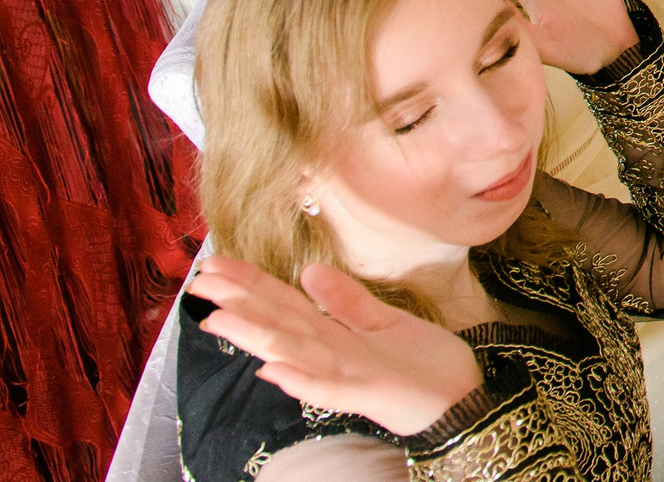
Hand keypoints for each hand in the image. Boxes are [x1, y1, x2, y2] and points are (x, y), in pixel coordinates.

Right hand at [190, 257, 481, 436]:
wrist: (462, 397)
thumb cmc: (422, 363)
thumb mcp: (383, 320)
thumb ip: (346, 300)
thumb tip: (309, 270)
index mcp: (333, 335)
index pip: (283, 304)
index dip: (250, 285)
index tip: (215, 266)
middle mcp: (330, 355)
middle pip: (278, 325)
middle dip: (239, 305)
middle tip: (201, 285)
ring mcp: (345, 376)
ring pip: (292, 353)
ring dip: (256, 337)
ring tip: (220, 319)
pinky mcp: (367, 395)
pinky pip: (328, 389)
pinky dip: (301, 380)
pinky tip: (272, 370)